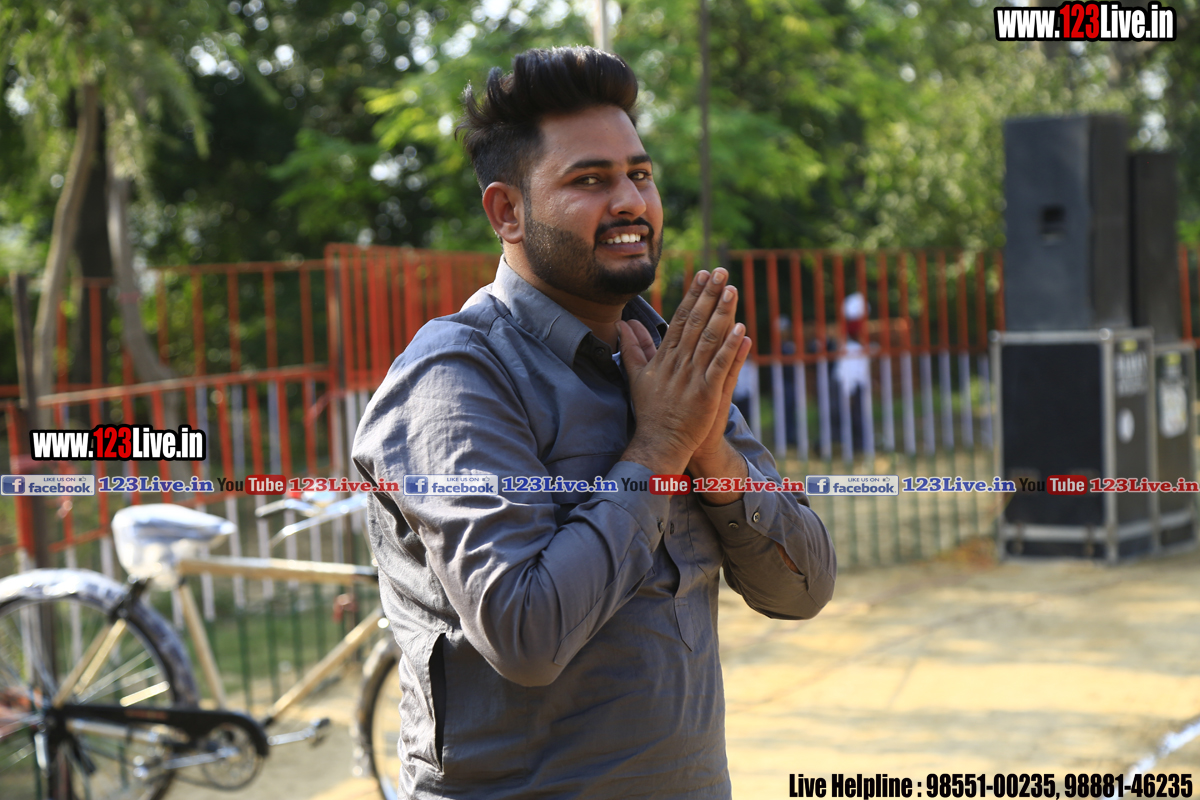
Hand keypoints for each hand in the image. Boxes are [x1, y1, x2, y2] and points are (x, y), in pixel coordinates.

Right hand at [618, 268, 748, 475]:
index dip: (693, 296)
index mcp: (664, 357)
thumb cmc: (650, 410)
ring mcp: (692, 378)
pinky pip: (720, 367)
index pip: (679, 319)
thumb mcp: (636, 376)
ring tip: (732, 290)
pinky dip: (730, 348)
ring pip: (709, 339)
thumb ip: (632, 348)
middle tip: (721, 272)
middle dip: (708, 296)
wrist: (659, 442)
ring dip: (721, 313)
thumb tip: (622, 325)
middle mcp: (677, 364)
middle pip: (695, 323)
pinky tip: (741, 330)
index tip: (703, 275)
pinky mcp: (707, 394)